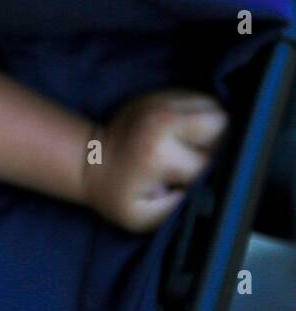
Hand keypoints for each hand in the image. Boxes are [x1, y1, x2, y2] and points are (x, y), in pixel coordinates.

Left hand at [82, 91, 227, 232]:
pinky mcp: (161, 94)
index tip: (193, 181)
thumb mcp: (144, 217)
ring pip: (215, 107)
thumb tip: (210, 192)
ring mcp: (160, 102)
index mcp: (158, 153)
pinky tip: (191, 133)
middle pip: (221, 124)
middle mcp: (162, 121)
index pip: (211, 162)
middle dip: (221, 144)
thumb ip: (180, 209)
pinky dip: (205, 115)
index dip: (211, 175)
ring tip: (197, 146)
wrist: (89, 160)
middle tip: (201, 159)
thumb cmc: (116, 193)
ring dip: (216, 127)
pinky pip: (202, 99)